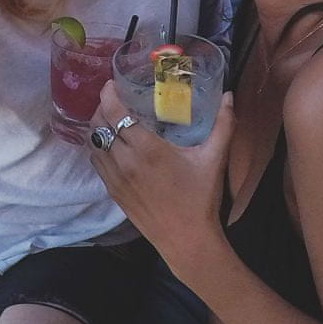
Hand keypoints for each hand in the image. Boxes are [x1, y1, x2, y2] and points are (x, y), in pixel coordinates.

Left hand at [89, 85, 235, 268]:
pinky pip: (96, 162)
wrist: (186, 239)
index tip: (112, 83)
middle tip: (113, 97)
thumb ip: (223, 124)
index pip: (115, 112)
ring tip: (109, 117)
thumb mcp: (214, 158)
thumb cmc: (200, 198)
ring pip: (93, 143)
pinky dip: (97, 147)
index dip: (108, 94)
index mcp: (147, 148)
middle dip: (102, 106)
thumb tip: (229, 95)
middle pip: (99, 124)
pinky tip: (109, 143)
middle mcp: (125, 160)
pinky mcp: (113, 192)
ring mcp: (115, 178)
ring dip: (97, 126)